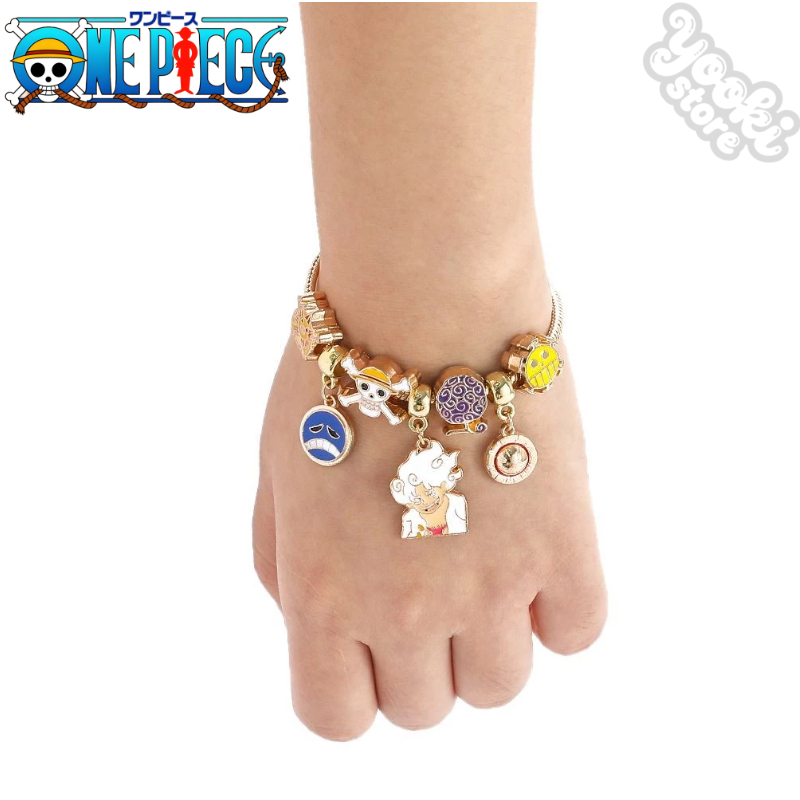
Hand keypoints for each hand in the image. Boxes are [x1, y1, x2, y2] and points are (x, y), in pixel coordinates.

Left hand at [254, 318, 606, 739]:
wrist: (422, 299)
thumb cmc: (336, 375)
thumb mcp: (273, 473)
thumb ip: (281, 564)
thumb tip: (314, 620)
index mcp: (322, 593)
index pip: (336, 719)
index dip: (352, 689)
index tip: (367, 645)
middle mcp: (403, 608)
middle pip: (424, 710)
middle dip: (420, 661)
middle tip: (427, 588)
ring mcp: (489, 584)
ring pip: (501, 686)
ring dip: (490, 641)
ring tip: (483, 565)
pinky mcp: (562, 544)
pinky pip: (578, 629)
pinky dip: (558, 608)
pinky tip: (534, 552)